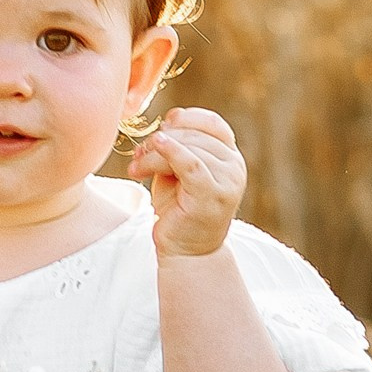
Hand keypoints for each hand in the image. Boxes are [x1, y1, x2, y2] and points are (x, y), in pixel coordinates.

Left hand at [131, 106, 247, 260]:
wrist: (185, 251)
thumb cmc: (178, 210)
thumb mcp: (175, 172)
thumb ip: (176, 147)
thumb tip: (168, 121)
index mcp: (229, 157)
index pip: (211, 123)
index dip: (185, 119)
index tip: (160, 130)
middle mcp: (234, 166)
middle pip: (194, 136)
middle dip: (160, 141)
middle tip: (137, 156)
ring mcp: (227, 181)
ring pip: (187, 148)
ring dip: (154, 154)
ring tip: (136, 168)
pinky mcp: (212, 194)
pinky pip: (190, 163)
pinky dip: (169, 153)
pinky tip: (152, 151)